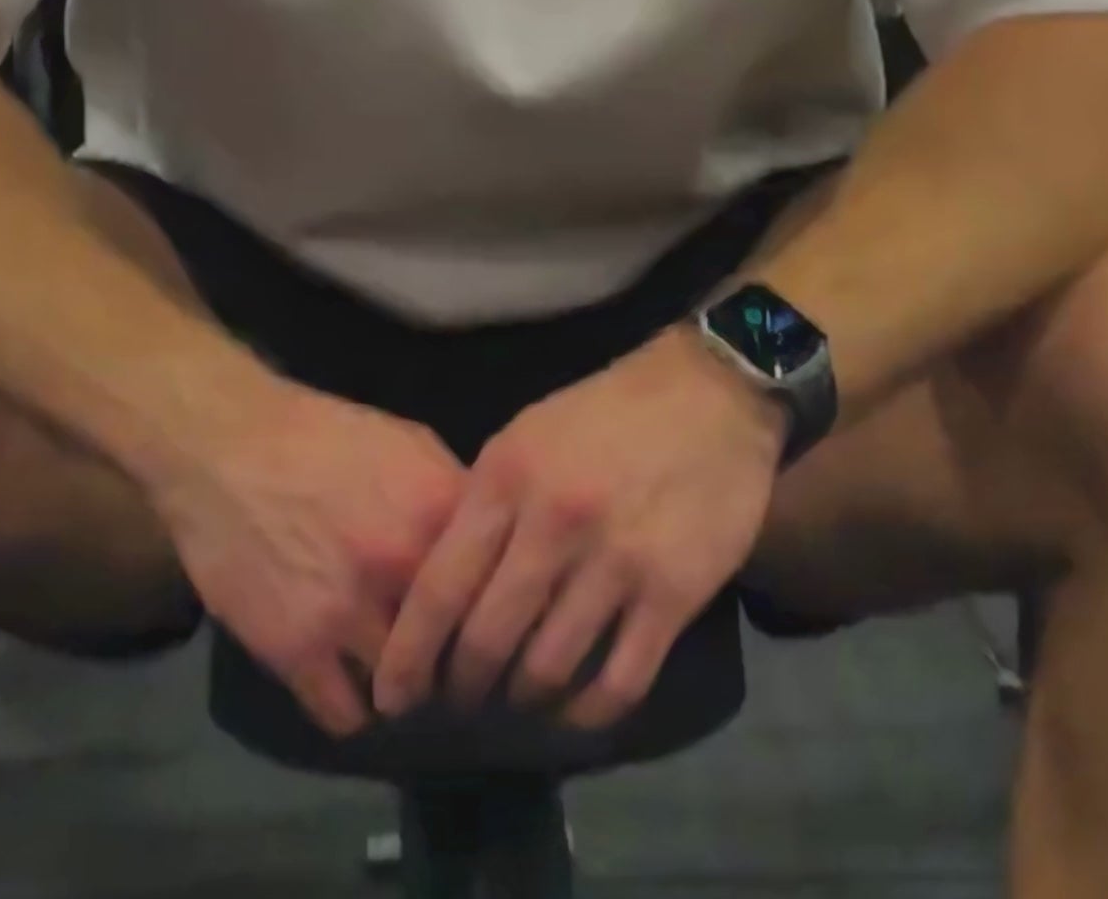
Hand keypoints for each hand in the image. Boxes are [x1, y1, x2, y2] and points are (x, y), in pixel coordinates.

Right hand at [150, 380, 472, 736]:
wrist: (220, 446)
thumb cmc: (320, 437)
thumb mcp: (411, 445)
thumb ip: (457, 501)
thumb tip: (496, 550)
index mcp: (441, 518)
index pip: (499, 598)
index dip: (500, 625)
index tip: (495, 641)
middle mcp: (402, 571)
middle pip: (458, 655)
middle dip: (459, 671)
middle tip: (453, 679)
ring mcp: (345, 614)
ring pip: (404, 693)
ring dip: (405, 694)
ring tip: (401, 689)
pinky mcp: (292, 649)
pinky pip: (341, 714)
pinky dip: (352, 712)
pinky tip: (351, 695)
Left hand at [374, 336, 784, 729]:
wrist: (713, 394)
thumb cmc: (605, 417)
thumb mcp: (524, 440)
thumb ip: (481, 509)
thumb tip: (436, 588)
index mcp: (506, 482)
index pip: (438, 590)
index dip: (408, 657)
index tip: (393, 697)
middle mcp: (555, 524)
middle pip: (486, 642)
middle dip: (461, 688)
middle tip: (456, 703)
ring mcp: (617, 562)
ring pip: (547, 669)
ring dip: (522, 700)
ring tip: (515, 702)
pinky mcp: (673, 593)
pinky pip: (620, 681)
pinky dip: (588, 712)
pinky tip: (574, 713)